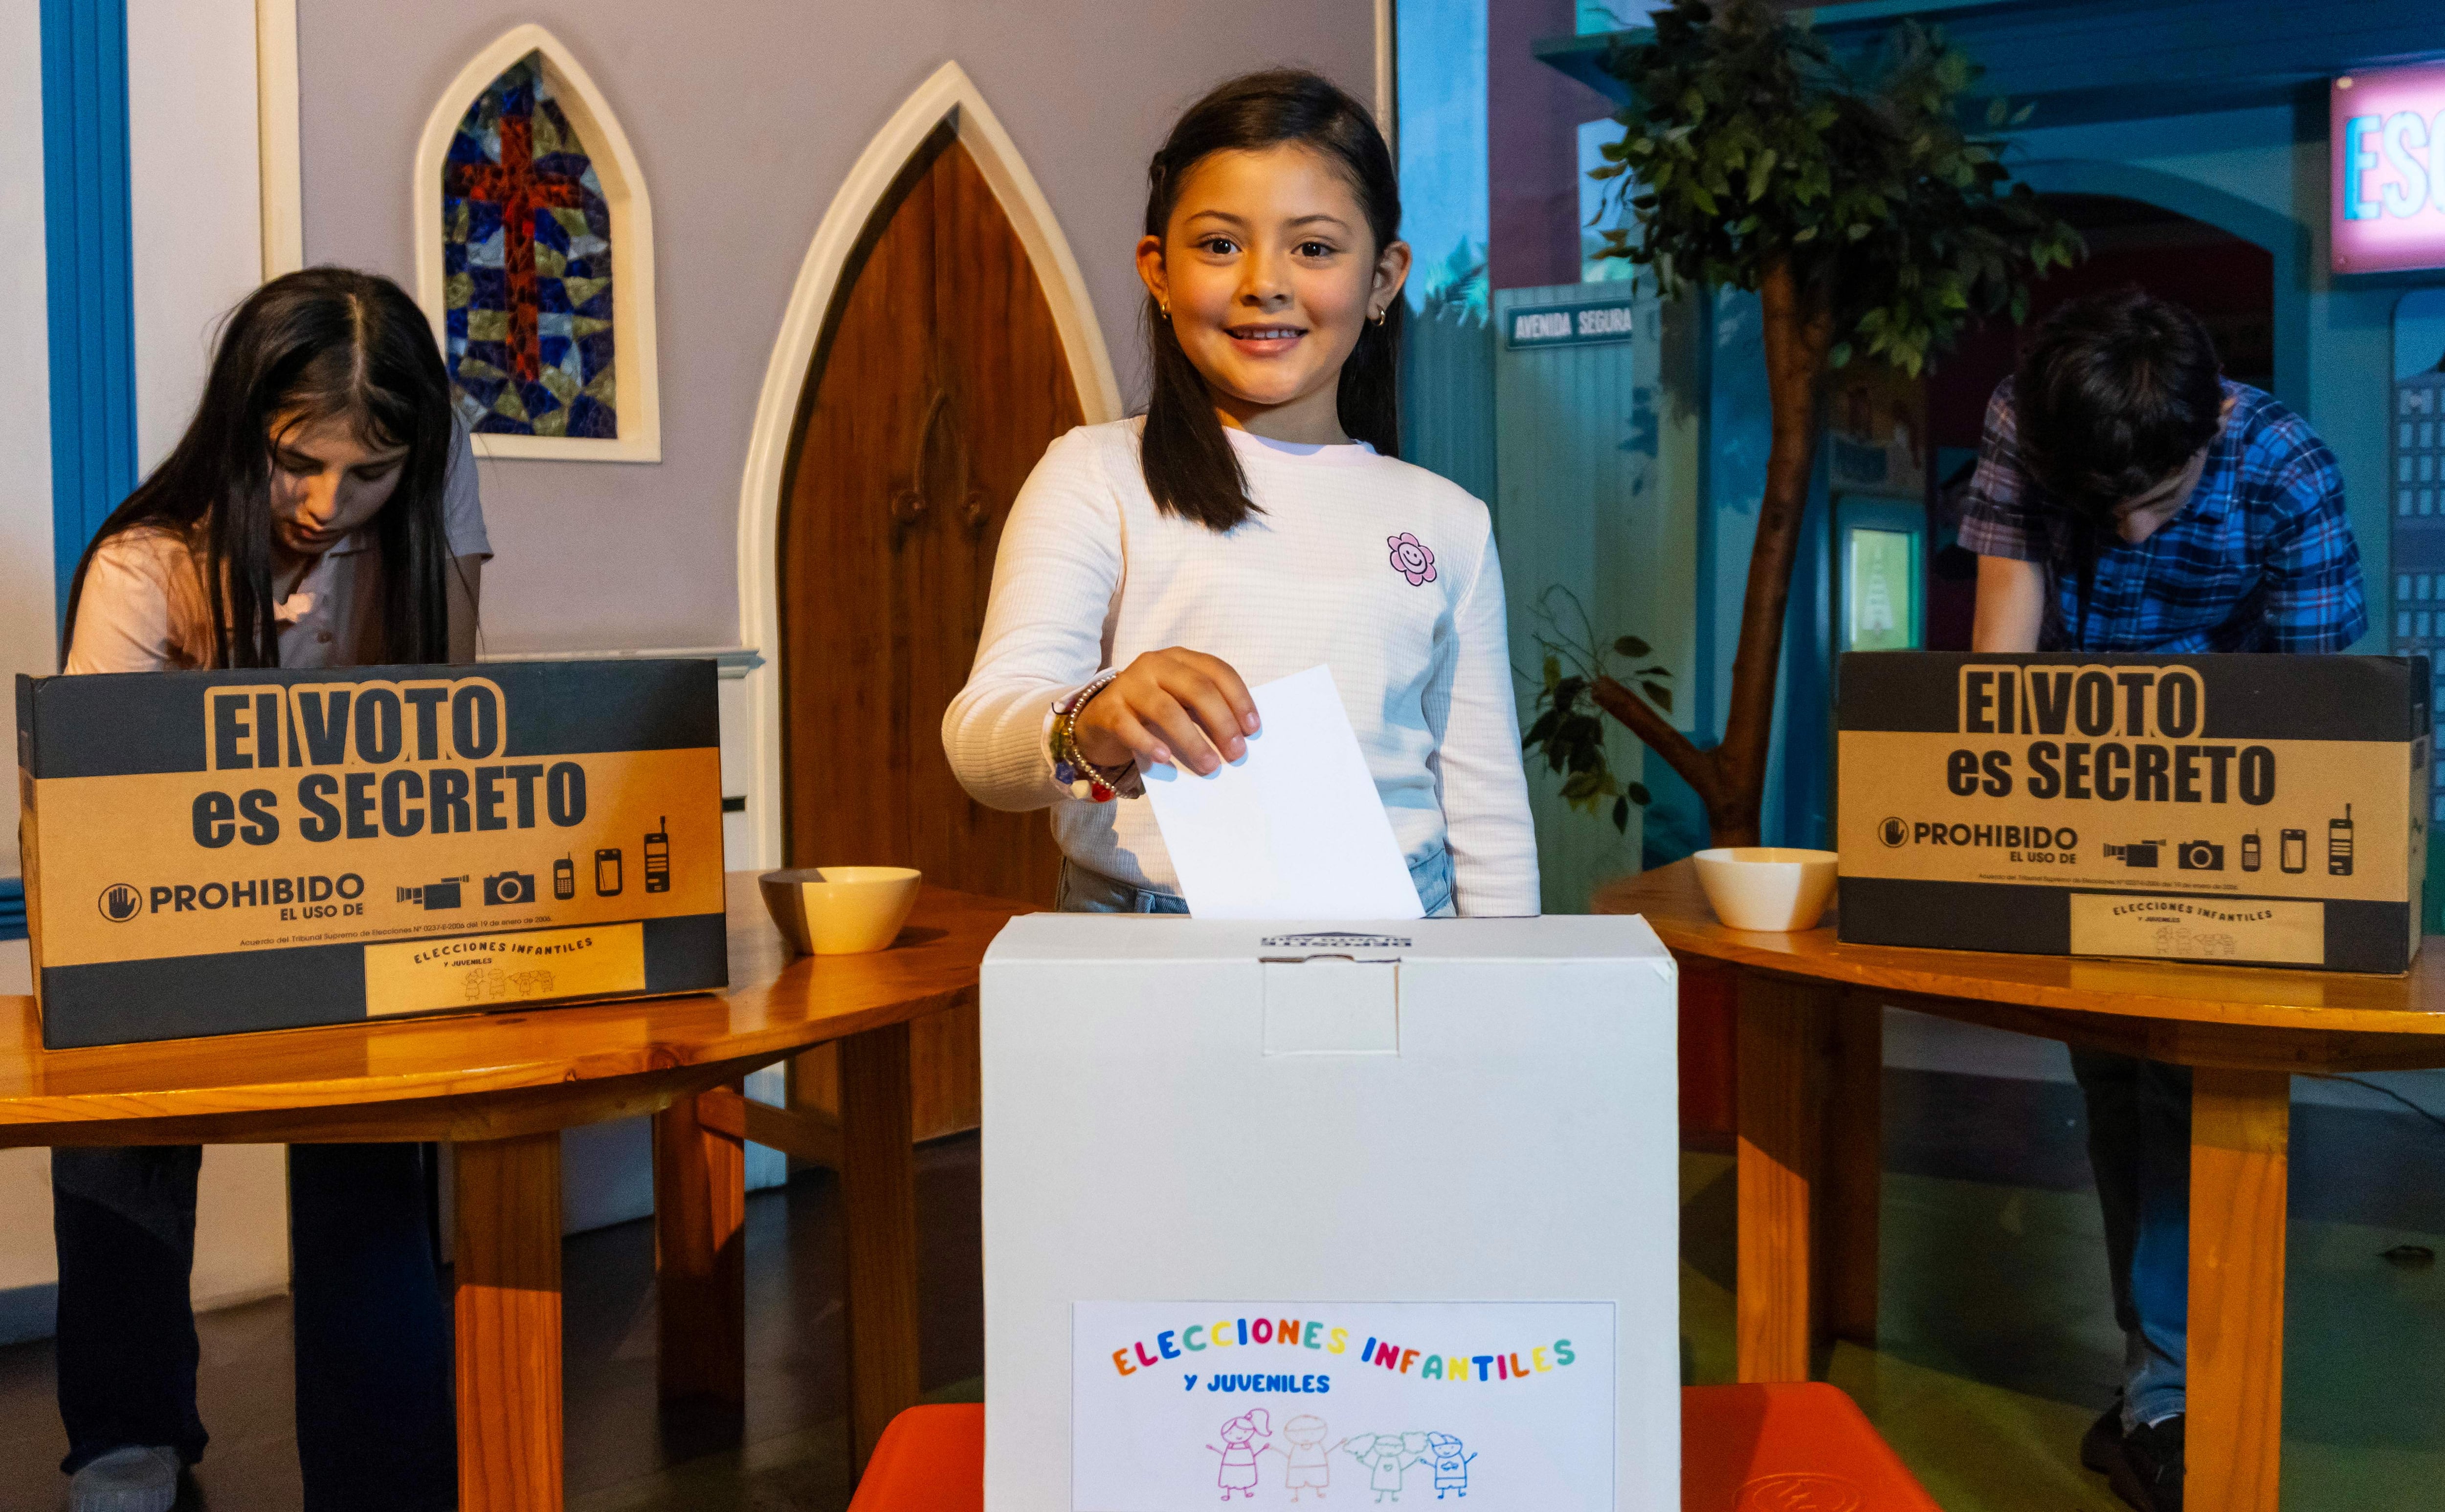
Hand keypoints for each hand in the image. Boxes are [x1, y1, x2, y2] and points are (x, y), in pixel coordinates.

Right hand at [1073, 648, 1259, 774]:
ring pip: (1167, 710)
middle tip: (1236, 753)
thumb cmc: (1151, 712)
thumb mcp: (1180, 702)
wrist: (1100, 718)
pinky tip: (1164, 758)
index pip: (1217, 671)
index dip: (1239, 699)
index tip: (1253, 729)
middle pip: (1197, 689)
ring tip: (1209, 765)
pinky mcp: (1108, 709)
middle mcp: (1155, 664)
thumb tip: (1238, 739)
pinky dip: (1149, 743)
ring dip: (1192, 740)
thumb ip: (1204, 711)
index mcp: (1179, 659)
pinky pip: (1129, 726)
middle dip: (1222, 722)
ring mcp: (1129, 684)